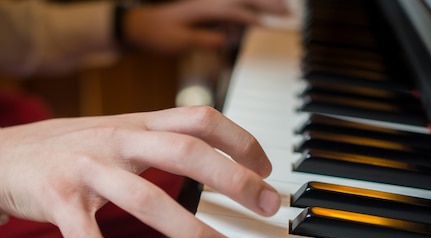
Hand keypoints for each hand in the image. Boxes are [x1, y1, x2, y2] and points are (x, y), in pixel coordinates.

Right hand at [0, 106, 279, 237]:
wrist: (2, 155)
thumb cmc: (69, 149)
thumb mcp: (117, 134)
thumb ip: (158, 142)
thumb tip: (210, 160)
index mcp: (135, 124)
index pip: (198, 117)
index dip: (239, 138)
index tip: (266, 166)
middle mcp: (115, 140)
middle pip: (185, 151)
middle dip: (234, 178)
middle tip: (268, 206)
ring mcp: (85, 170)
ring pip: (145, 198)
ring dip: (190, 229)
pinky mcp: (57, 201)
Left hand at [124, 0, 289, 52]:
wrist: (140, 26)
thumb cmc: (158, 34)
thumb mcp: (179, 42)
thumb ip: (204, 40)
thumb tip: (227, 40)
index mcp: (205, 8)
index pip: (237, 9)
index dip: (255, 16)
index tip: (273, 25)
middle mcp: (210, 1)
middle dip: (269, 3)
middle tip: (290, 13)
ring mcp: (210, 3)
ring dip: (264, 2)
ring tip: (284, 11)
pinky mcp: (209, 9)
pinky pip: (235, 5)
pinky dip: (251, 9)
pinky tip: (260, 17)